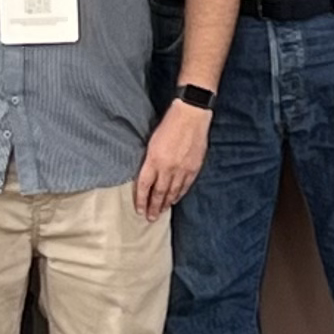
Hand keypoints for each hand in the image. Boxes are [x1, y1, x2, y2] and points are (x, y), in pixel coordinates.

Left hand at [136, 98, 210, 216]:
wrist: (191, 116)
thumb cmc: (169, 124)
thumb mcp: (152, 141)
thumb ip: (150, 160)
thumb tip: (147, 175)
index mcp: (153, 160)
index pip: (144, 186)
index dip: (141, 200)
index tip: (139, 210)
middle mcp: (167, 168)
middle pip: (158, 193)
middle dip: (154, 207)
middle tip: (151, 218)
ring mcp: (182, 169)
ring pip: (173, 192)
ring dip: (167, 203)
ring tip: (162, 212)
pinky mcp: (194, 167)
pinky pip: (185, 186)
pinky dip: (180, 194)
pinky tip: (176, 199)